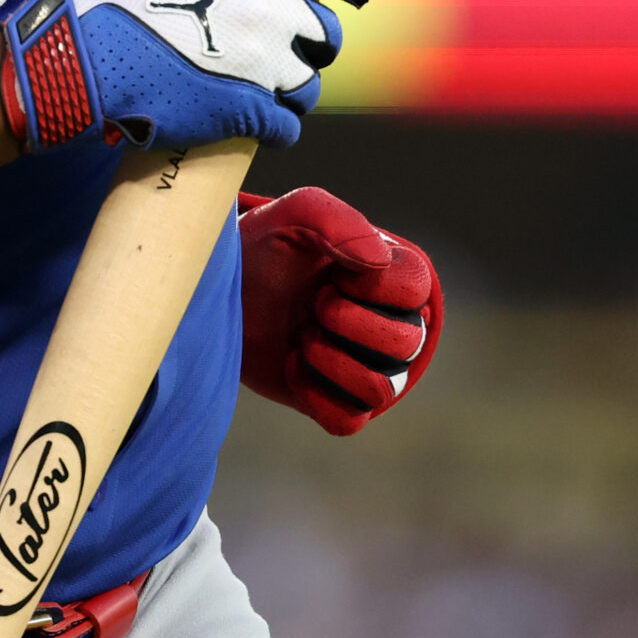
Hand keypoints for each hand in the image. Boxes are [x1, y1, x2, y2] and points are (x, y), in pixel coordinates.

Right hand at [0, 0, 369, 153]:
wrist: (90, 61)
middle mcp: (272, 14)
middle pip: (326, 32)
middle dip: (317, 41)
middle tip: (296, 47)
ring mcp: (264, 67)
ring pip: (310, 84)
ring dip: (299, 86)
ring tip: (279, 89)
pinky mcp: (248, 113)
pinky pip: (288, 126)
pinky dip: (282, 127)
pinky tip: (268, 124)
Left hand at [237, 186, 441, 435]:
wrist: (222, 289)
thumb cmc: (264, 247)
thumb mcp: (291, 215)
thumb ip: (335, 221)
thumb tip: (378, 261)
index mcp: (390, 273)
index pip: (416, 289)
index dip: (372, 287)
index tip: (333, 272)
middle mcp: (389, 322)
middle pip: (407, 344)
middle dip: (349, 323)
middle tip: (314, 303)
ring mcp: (364, 366)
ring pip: (381, 389)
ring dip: (333, 361)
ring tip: (303, 335)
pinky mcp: (335, 402)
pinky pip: (348, 421)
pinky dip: (315, 396)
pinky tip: (292, 362)